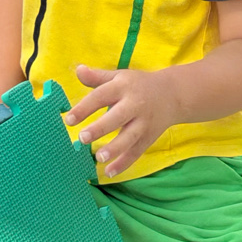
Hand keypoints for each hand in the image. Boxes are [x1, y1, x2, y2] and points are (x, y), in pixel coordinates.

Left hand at [65, 64, 179, 178]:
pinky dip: (124, 164)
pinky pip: (136, 152)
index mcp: (123, 87)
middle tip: (82, 138)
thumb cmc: (138, 85)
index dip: (85, 107)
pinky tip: (109, 172)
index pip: (101, 96)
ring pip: (129, 137)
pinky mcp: (149, 137)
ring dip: (114, 149)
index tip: (69, 120)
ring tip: (98, 157)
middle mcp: (134, 105)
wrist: (173, 94)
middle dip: (100, 128)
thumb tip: (78, 70)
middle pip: (117, 117)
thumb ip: (97, 77)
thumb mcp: (119, 76)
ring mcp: (143, 123)